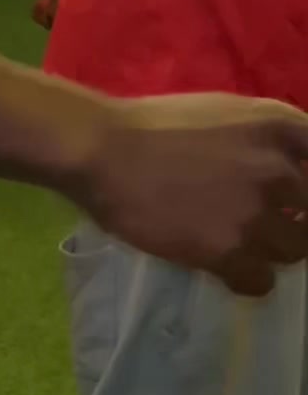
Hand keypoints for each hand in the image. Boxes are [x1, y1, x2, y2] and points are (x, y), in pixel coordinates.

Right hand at [83, 94, 307, 294]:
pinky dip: (249, 279)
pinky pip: (261, 282)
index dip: (305, 195)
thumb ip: (269, 138)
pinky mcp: (226, 252)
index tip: (293, 204)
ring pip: (294, 252)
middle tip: (268, 226)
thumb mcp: (229, 112)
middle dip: (297, 223)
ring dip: (272, 252)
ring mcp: (254, 214)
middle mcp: (278, 170)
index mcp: (281, 128)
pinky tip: (228, 266)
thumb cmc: (157, 127)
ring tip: (242, 246)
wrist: (105, 153)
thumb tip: (293, 169)